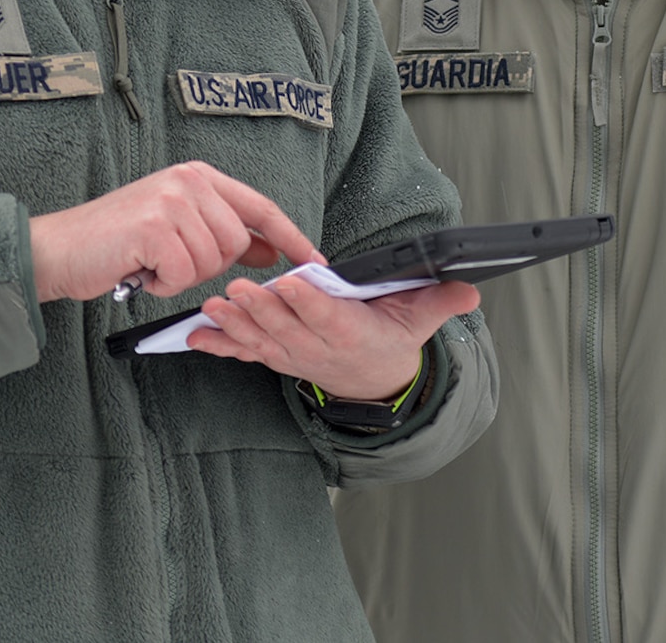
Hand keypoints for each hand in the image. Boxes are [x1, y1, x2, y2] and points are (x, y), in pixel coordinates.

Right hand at [28, 160, 323, 301]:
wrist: (57, 249)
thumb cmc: (116, 243)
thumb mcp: (178, 227)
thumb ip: (224, 233)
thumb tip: (273, 249)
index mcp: (198, 176)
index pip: (261, 207)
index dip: (292, 237)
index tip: (316, 263)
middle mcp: (189, 180)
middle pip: (237, 243)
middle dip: (208, 267)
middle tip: (168, 262)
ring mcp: (171, 200)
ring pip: (213, 262)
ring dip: (182, 277)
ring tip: (151, 264)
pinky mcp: (154, 226)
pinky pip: (184, 275)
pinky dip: (163, 285)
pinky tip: (140, 271)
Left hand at [187, 276, 481, 400]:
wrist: (373, 383)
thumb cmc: (393, 339)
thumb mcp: (420, 320)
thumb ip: (440, 302)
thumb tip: (471, 290)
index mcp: (353, 333)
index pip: (329, 317)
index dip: (309, 302)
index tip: (292, 282)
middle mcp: (319, 348)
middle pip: (288, 327)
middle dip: (262, 309)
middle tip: (239, 288)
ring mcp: (294, 356)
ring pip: (262, 340)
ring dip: (235, 324)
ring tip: (213, 306)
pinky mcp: (276, 357)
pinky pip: (244, 353)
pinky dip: (220, 345)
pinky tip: (194, 336)